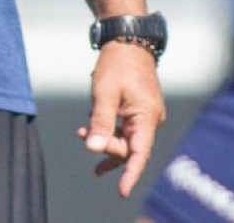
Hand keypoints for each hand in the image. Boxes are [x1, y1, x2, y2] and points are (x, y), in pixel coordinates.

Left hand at [79, 41, 164, 197]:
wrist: (127, 41)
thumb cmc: (117, 64)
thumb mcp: (104, 93)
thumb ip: (100, 121)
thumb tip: (94, 148)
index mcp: (147, 117)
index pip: (140, 153)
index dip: (130, 174)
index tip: (122, 191)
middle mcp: (151, 119)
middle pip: (129, 147)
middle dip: (107, 146)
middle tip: (84, 134)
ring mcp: (146, 115)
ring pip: (126, 138)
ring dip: (105, 139)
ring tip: (82, 136)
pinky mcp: (139, 109)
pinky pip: (125, 128)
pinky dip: (108, 130)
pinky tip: (90, 130)